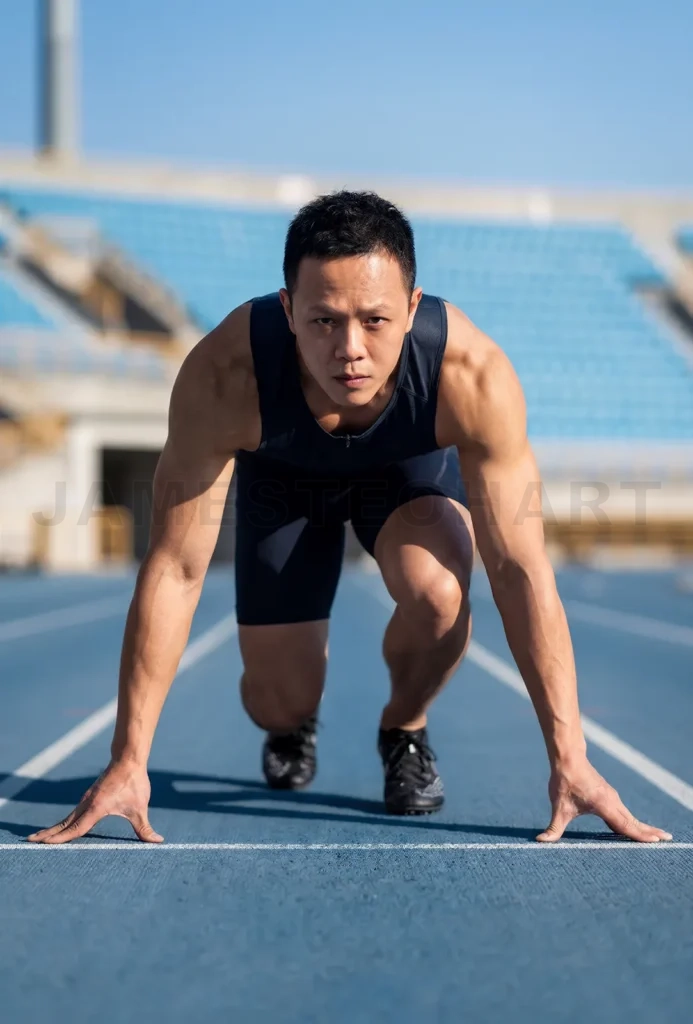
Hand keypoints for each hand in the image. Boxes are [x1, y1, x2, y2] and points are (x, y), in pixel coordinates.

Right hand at [27, 760, 163, 844]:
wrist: (128, 759)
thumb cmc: (134, 783)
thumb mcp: (140, 808)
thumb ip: (145, 828)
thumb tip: (157, 842)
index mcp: (96, 808)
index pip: (75, 828)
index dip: (60, 838)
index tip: (45, 843)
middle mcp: (87, 804)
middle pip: (64, 823)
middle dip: (47, 833)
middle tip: (29, 841)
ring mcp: (87, 800)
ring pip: (67, 818)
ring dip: (53, 828)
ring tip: (39, 837)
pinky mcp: (90, 798)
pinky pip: (73, 813)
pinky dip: (64, 822)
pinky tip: (61, 827)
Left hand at [536, 759, 672, 842]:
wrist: (568, 758)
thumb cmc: (564, 782)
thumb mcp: (558, 806)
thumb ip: (553, 827)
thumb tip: (540, 842)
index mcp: (604, 805)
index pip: (626, 824)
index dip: (641, 834)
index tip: (657, 840)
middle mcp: (612, 801)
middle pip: (633, 821)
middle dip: (649, 832)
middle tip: (666, 840)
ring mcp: (611, 797)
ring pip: (629, 816)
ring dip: (641, 827)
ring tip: (655, 837)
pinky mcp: (608, 795)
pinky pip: (623, 812)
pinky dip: (631, 821)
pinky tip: (632, 829)